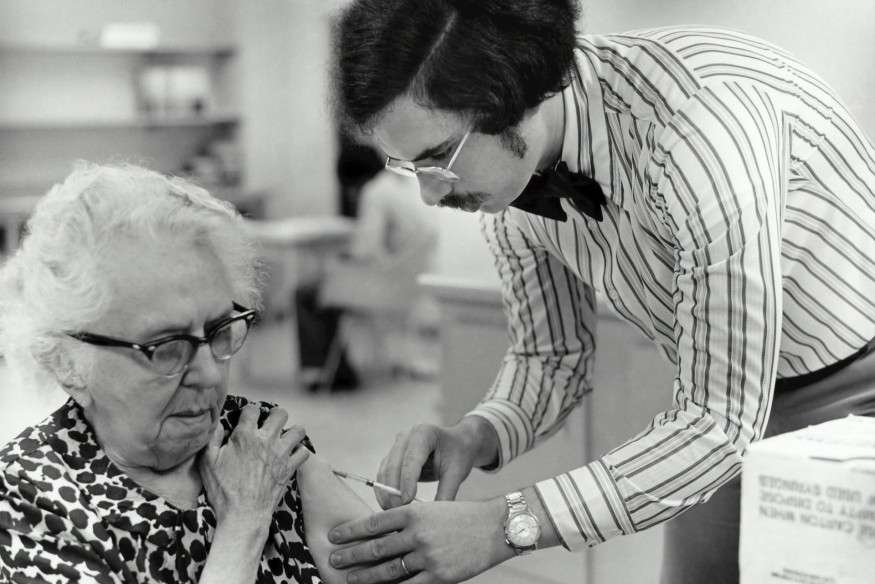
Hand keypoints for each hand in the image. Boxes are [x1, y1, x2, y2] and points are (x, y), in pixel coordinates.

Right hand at [199, 404, 310, 526]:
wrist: (243, 515)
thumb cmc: (223, 491)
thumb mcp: (207, 463)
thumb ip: (212, 439)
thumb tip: (219, 424)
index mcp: (245, 436)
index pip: (252, 409)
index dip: (249, 411)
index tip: (248, 418)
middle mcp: (266, 441)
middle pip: (280, 413)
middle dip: (274, 415)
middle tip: (269, 423)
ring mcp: (281, 454)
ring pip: (298, 430)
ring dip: (292, 431)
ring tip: (283, 437)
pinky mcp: (290, 468)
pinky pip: (304, 452)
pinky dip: (299, 452)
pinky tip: (291, 454)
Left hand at [327, 499, 514, 583]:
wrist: (495, 527)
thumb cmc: (463, 516)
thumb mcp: (433, 509)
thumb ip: (408, 519)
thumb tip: (381, 531)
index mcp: (414, 512)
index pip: (374, 522)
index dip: (351, 530)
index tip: (334, 535)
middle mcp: (417, 533)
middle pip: (376, 547)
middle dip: (351, 554)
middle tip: (332, 559)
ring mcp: (428, 556)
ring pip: (388, 569)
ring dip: (366, 576)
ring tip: (349, 579)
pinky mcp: (439, 575)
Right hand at [375, 417, 497, 508]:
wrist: (457, 443)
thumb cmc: (458, 454)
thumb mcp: (457, 472)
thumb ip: (446, 492)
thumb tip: (434, 516)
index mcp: (424, 433)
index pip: (411, 459)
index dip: (407, 481)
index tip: (407, 501)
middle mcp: (406, 437)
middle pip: (393, 466)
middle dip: (393, 491)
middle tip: (400, 512)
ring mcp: (397, 446)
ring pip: (385, 471)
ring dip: (386, 493)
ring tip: (395, 512)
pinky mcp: (392, 457)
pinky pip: (384, 475)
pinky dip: (385, 491)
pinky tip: (390, 506)